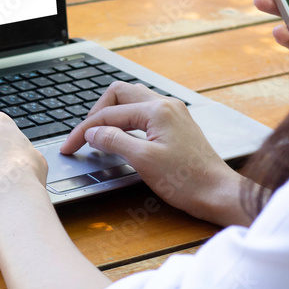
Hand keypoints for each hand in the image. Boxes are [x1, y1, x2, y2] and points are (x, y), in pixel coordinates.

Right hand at [59, 82, 250, 226]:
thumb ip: (115, 141)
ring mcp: (172, 114)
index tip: (70, 147)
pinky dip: (125, 122)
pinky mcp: (175, 126)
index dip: (85, 130)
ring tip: (97, 135)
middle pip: (119, 94)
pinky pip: (143, 113)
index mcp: (157, 110)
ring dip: (111, 115)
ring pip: (132, 102)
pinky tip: (120, 137)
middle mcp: (166, 105)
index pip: (110, 113)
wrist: (217, 193)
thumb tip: (92, 132)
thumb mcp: (144, 161)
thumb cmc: (187, 181)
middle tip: (83, 135)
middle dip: (97, 113)